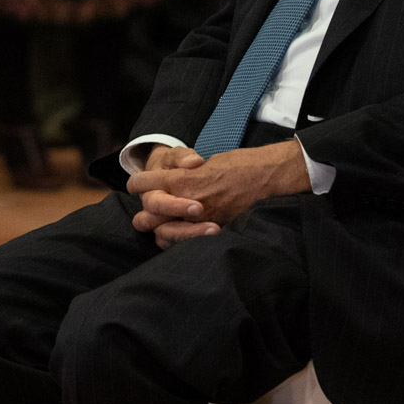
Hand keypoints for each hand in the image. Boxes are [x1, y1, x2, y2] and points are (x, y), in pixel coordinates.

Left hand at [128, 139, 310, 230]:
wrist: (270, 176)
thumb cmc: (241, 163)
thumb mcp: (210, 163)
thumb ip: (190, 175)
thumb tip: (178, 181)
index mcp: (186, 180)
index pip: (152, 184)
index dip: (139, 183)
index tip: (133, 184)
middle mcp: (190, 201)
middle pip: (153, 215)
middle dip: (146, 215)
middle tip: (142, 215)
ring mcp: (203, 219)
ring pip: (168, 234)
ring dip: (161, 231)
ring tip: (158, 230)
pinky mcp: (216, 229)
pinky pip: (190, 241)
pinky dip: (182, 241)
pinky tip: (180, 239)